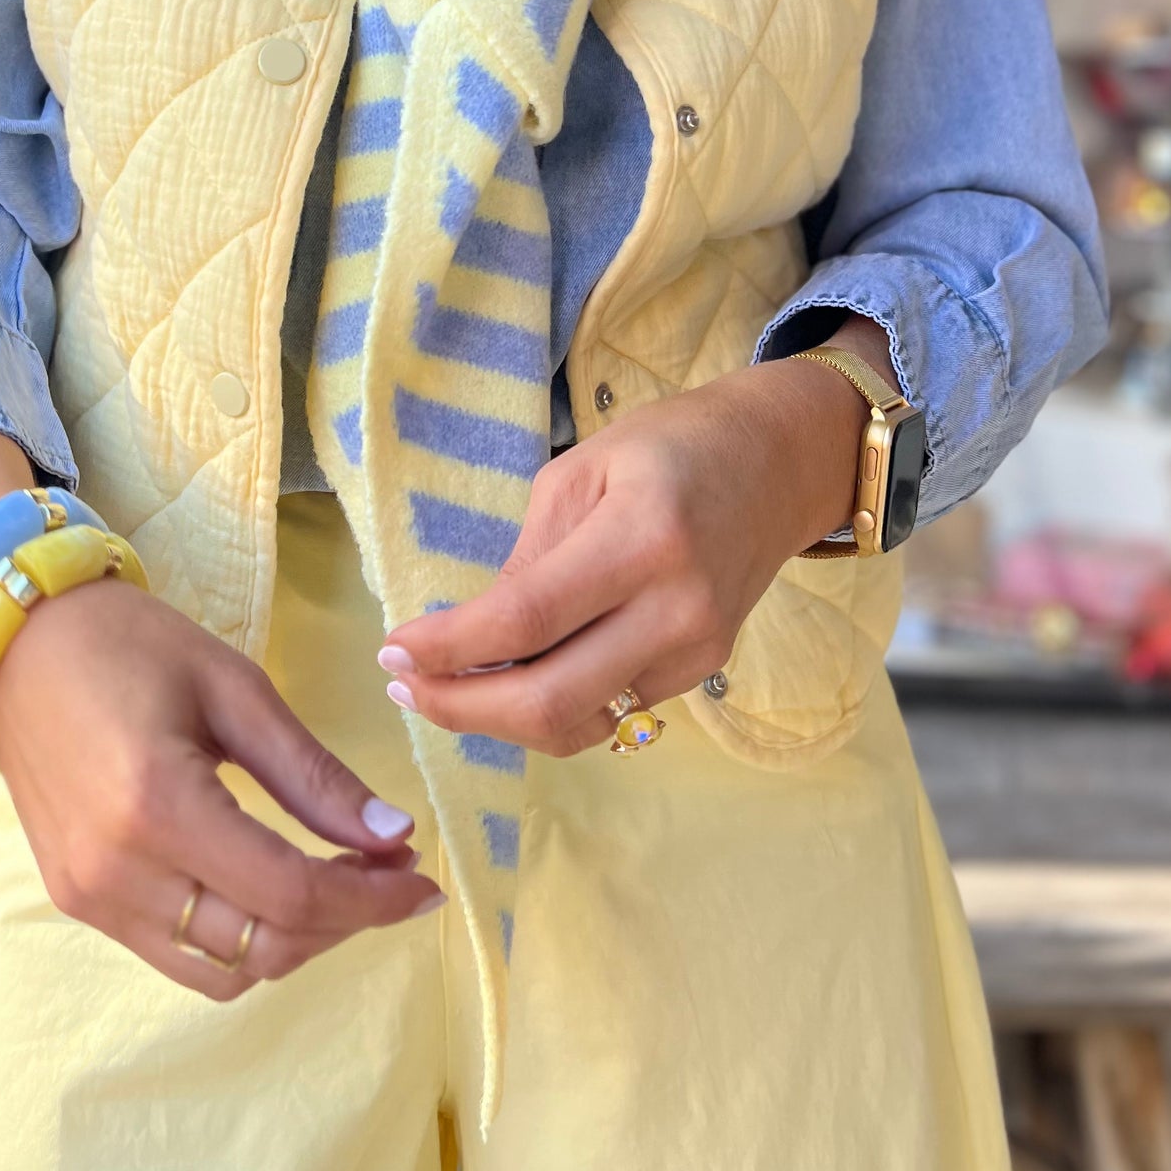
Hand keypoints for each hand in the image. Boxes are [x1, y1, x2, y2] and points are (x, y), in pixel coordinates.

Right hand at [0, 431, 443, 998]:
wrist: (17, 643)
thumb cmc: (131, 644)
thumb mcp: (236, 690)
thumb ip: (314, 776)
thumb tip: (395, 839)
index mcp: (159, 805)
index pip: (290, 895)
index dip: (371, 901)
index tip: (422, 880)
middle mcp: (117, 870)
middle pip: (264, 947)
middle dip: (345, 922)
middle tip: (390, 872)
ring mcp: (90, 896)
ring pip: (225, 972)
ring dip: (294, 941)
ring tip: (334, 883)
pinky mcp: (78, 901)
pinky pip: (179, 956)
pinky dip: (240, 940)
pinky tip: (270, 887)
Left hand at [377, 331, 888, 757]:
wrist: (778, 464)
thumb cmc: (669, 447)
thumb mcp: (580, 473)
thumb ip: (528, 558)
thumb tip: (471, 639)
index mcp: (641, 537)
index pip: (526, 620)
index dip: (449, 649)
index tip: (391, 653)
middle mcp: (677, 608)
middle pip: (552, 701)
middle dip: (461, 708)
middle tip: (405, 689)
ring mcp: (697, 651)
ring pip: (579, 723)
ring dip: (500, 719)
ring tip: (447, 687)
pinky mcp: (702, 674)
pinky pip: (610, 709)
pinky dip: (552, 704)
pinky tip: (516, 675)